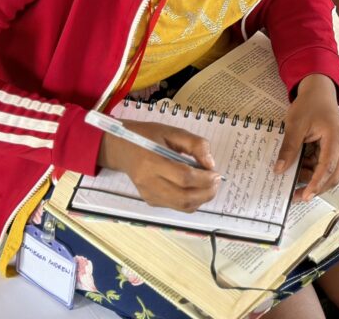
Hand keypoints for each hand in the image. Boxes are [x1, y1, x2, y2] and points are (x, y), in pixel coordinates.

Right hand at [97, 120, 220, 211]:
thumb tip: (210, 164)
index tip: (216, 173)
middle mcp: (148, 183)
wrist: (121, 149)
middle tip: (217, 181)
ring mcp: (148, 195)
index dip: (204, 178)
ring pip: (181, 206)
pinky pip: (176, 206)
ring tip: (210, 185)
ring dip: (202, 199)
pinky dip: (191, 201)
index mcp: (152, 161)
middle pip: (184, 197)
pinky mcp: (150, 201)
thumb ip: (195, 144)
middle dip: (206, 192)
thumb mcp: (172, 131)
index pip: (183, 177)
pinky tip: (196, 189)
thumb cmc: (148, 136)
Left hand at [277, 74, 338, 202]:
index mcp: (336, 137)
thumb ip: (289, 149)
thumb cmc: (309, 105)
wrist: (319, 92)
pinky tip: (301, 166)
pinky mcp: (338, 148)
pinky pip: (327, 165)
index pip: (327, 167)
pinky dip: (314, 169)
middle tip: (297, 196)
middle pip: (334, 175)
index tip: (304, 196)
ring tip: (294, 175)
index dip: (316, 184)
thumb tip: (279, 170)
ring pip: (331, 172)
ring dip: (313, 178)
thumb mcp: (295, 125)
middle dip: (316, 187)